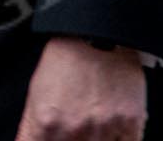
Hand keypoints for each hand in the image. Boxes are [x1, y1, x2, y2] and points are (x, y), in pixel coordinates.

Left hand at [14, 37, 147, 140]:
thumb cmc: (65, 61)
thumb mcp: (36, 95)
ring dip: (96, 139)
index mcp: (47, 124)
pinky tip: (112, 130)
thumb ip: (30, 132)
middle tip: (76, 131)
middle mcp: (75, 129)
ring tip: (93, 124)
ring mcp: (104, 127)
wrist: (97, 31)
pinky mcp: (131, 122)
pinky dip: (119, 140)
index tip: (54, 138)